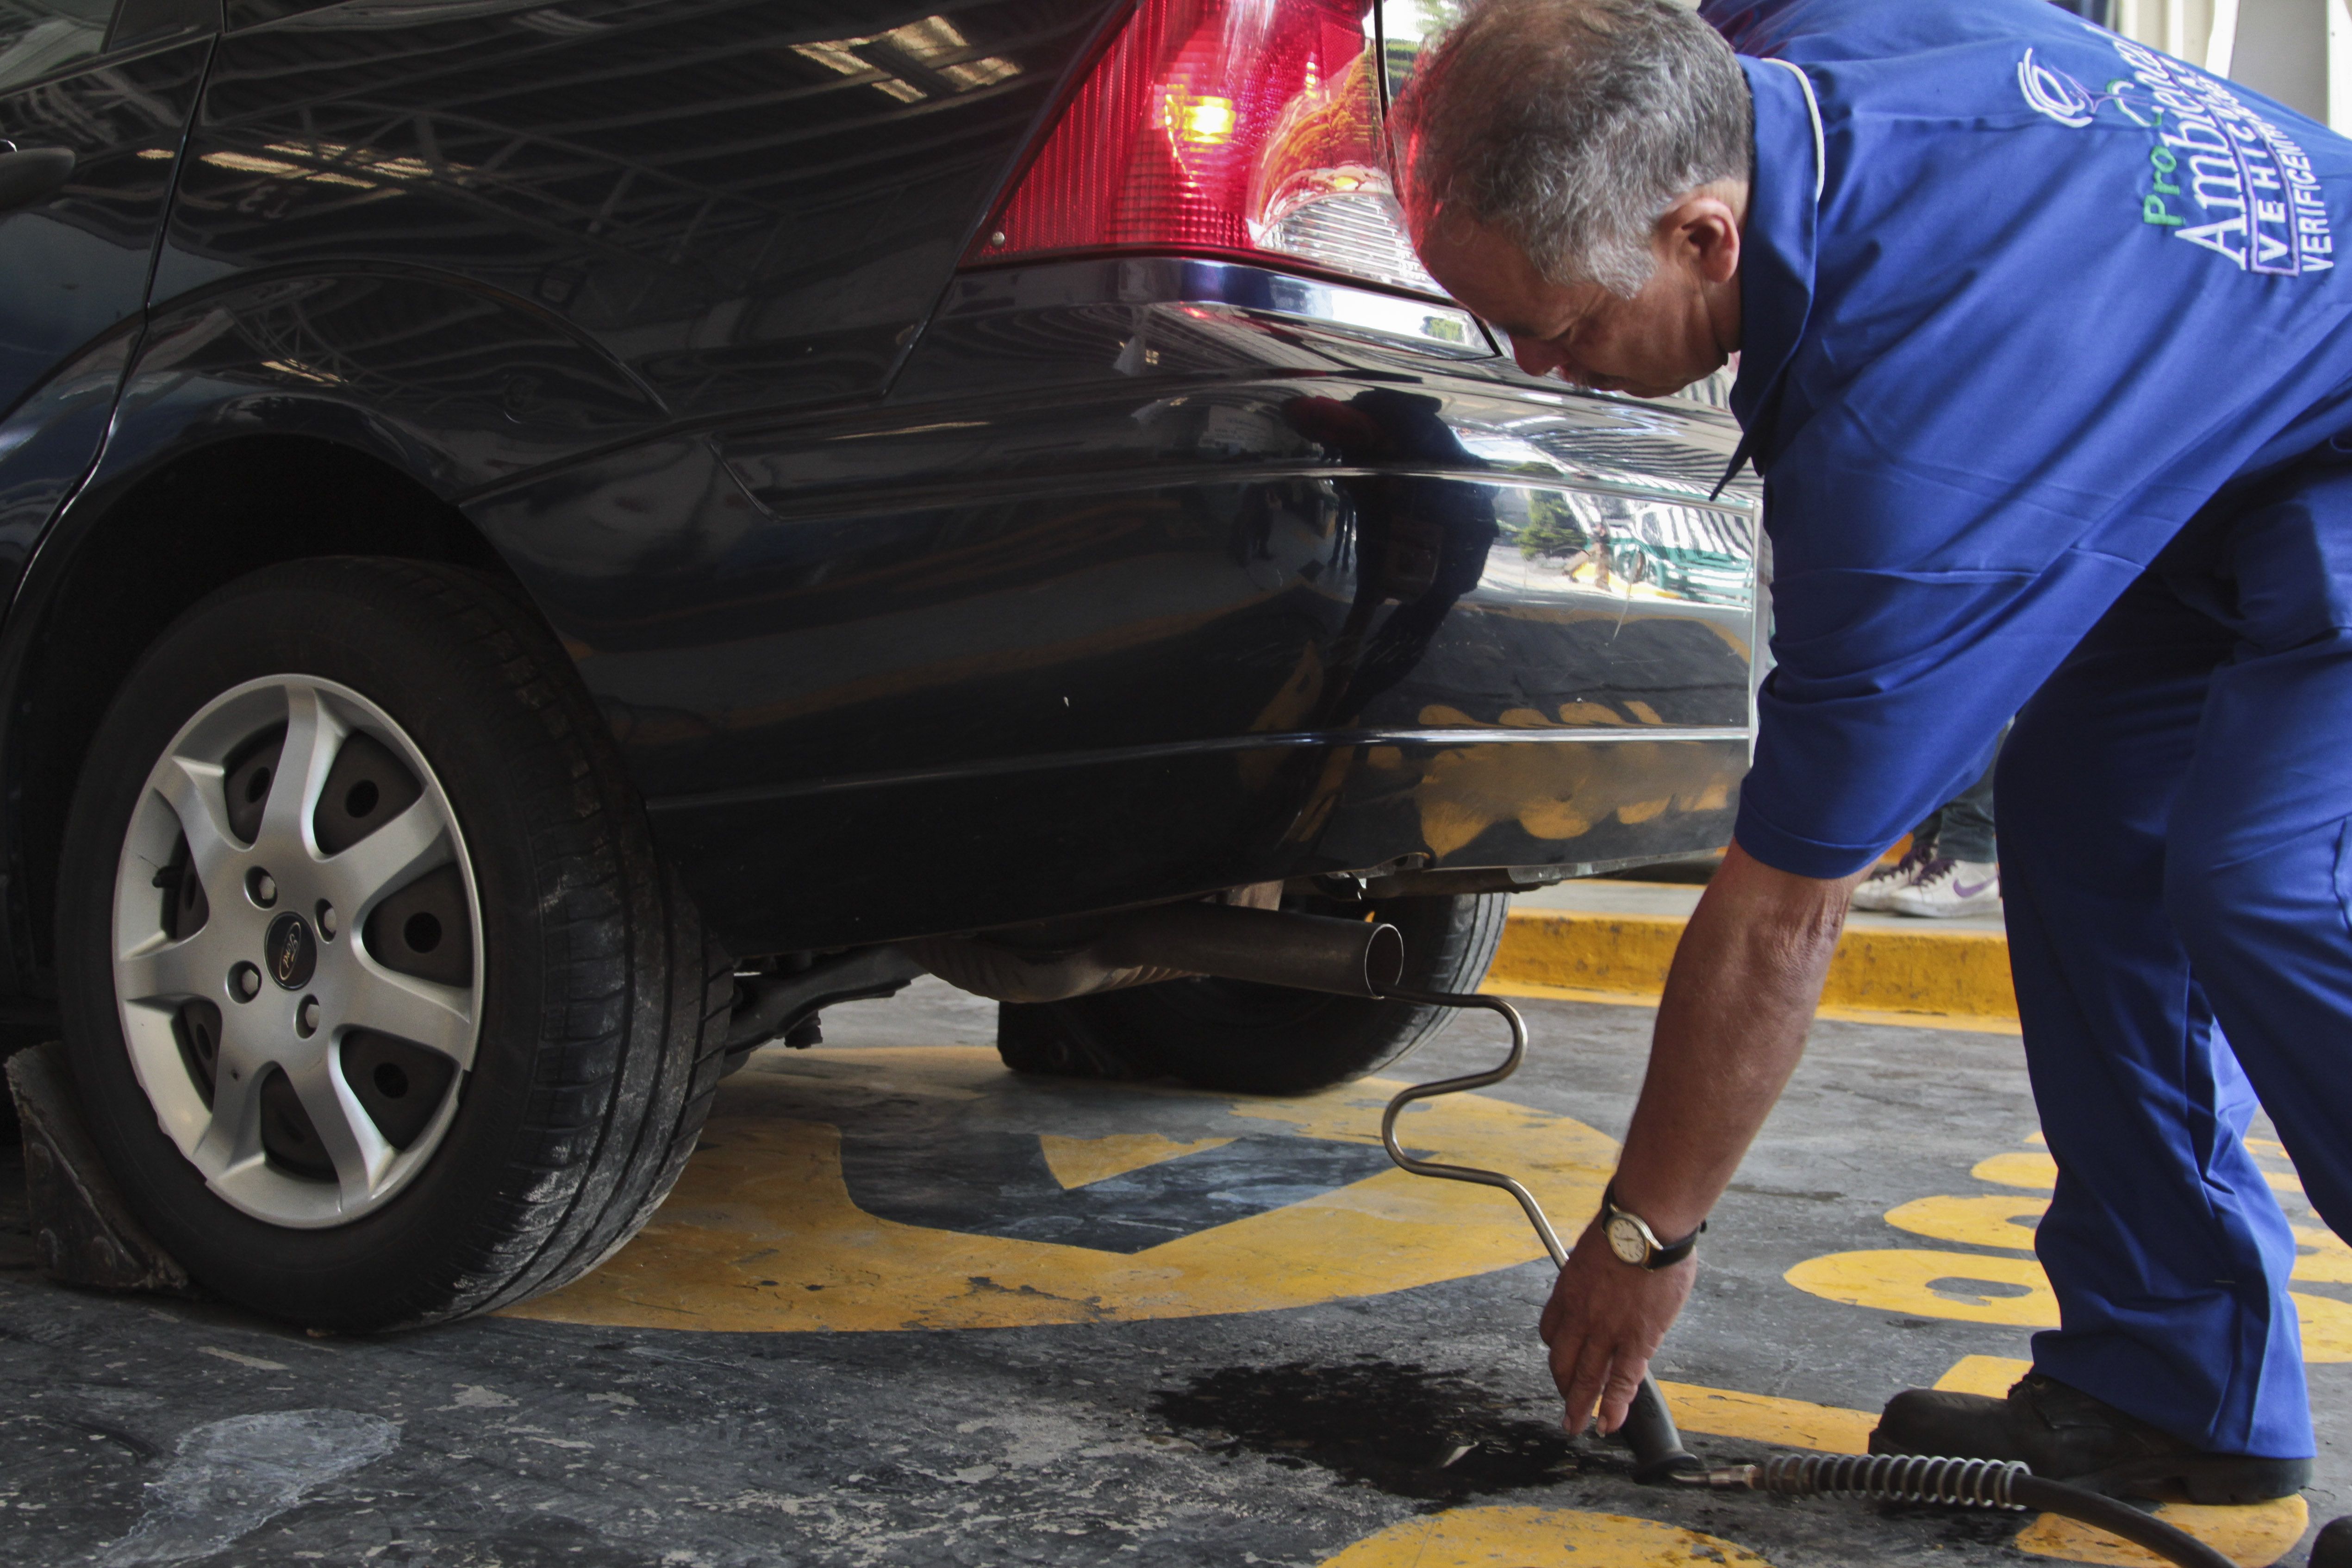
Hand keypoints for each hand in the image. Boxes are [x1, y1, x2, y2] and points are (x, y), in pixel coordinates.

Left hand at [1538, 1218, 1694, 1433]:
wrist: (1644, 1226)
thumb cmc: (1625, 1227)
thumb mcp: (1593, 1249)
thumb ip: (1596, 1271)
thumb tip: (1607, 1274)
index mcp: (1568, 1291)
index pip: (1552, 1330)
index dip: (1558, 1348)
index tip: (1563, 1357)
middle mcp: (1580, 1316)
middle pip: (1563, 1360)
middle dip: (1562, 1385)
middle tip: (1564, 1404)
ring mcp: (1607, 1331)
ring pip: (1587, 1378)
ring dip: (1579, 1406)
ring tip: (1576, 1425)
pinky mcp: (1637, 1340)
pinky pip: (1623, 1382)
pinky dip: (1614, 1407)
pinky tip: (1609, 1425)